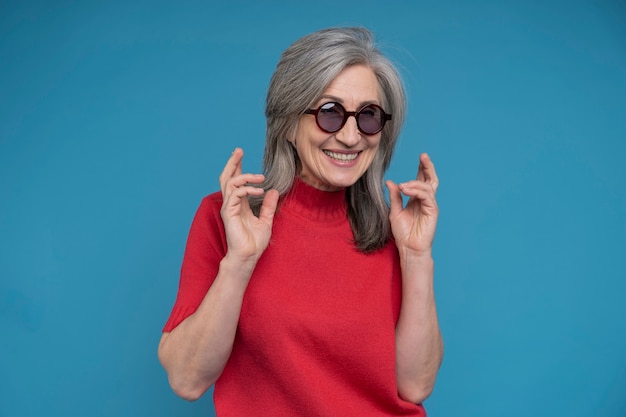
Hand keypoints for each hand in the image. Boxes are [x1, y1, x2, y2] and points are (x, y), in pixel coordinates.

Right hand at [219, 148, 278, 263]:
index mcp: (239, 204)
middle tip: (239, 150)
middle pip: (227, 177)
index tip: (241, 154)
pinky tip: (259, 191)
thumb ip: (268, 206)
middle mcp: (232, 203)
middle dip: (232, 163)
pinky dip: (247, 189)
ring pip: (230, 183)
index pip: (236, 180)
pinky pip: (234, 194)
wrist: (248, 256)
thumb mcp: (266, 220)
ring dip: (245, 175)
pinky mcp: (229, 213)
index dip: (237, 166)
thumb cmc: (254, 242)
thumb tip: (273, 191)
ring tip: (260, 177)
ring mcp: (229, 207)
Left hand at [386, 153, 438, 256]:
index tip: (420, 157)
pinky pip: (427, 196)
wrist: (408, 248)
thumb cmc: (403, 233)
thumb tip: (390, 181)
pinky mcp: (433, 211)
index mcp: (417, 199)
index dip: (421, 168)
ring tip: (402, 186)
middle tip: (423, 156)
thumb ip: (395, 196)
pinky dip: (416, 191)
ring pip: (427, 186)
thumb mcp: (394, 211)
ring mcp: (430, 205)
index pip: (421, 180)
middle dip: (427, 167)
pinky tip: (406, 190)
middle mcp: (425, 200)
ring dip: (414, 183)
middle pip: (430, 179)